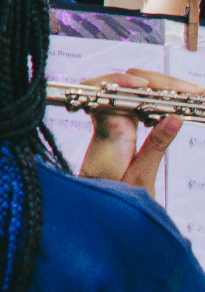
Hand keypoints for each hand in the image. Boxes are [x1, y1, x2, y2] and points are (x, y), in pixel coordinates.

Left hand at [77, 68, 200, 188]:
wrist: (97, 208)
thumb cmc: (113, 196)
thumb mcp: (140, 177)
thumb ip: (157, 147)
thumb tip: (174, 118)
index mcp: (108, 130)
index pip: (110, 92)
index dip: (125, 82)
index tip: (146, 85)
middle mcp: (108, 119)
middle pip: (130, 85)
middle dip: (163, 84)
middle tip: (197, 92)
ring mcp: (116, 119)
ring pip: (139, 92)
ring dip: (166, 90)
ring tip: (196, 96)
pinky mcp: (125, 124)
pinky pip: (143, 104)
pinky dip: (164, 101)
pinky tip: (181, 105)